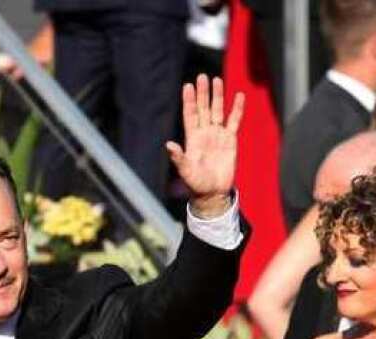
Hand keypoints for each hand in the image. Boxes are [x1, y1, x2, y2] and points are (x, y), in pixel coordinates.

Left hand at [166, 74, 244, 217]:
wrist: (212, 192)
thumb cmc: (196, 183)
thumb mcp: (185, 170)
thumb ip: (178, 157)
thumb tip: (168, 145)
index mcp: (192, 138)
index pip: (190, 114)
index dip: (189, 100)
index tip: (187, 85)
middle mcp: (204, 133)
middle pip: (203, 108)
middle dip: (202, 93)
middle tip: (202, 77)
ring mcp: (217, 135)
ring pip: (218, 111)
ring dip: (217, 96)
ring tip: (216, 80)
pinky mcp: (230, 140)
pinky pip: (234, 121)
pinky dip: (236, 109)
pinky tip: (238, 96)